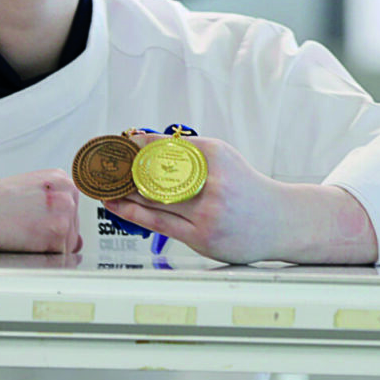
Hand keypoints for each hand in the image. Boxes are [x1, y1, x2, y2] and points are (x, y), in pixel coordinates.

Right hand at [0, 170, 84, 252]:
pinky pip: (59, 258)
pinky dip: (42, 259)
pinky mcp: (56, 235)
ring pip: (66, 245)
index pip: (73, 210)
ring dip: (45, 249)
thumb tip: (77, 241)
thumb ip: (54, 209)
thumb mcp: (29, 193)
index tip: (38, 223)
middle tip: (24, 230)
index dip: (52, 222)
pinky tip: (23, 244)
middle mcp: (67, 194)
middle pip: (72, 229)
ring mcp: (63, 214)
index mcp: (61, 179)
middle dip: (51, 236)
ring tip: (21, 235)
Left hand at [101, 136, 377, 265]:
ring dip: (123, 191)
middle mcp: (213, 183)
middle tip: (100, 164)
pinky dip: (133, 213)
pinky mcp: (202, 237)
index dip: (137, 145)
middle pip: (155, 173)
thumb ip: (186, 151)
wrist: (279, 221)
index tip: (117, 142)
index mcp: (216, 156)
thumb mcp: (222, 157)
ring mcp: (208, 213)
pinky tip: (117, 205)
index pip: (166, 148)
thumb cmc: (245, 187)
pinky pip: (159, 223)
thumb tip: (142, 144)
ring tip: (102, 184)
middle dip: (124, 169)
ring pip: (154, 200)